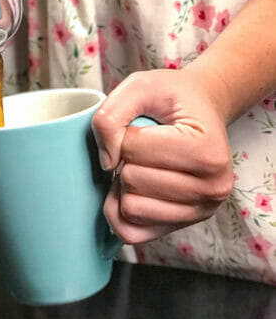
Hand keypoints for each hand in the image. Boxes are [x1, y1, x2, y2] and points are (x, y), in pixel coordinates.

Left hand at [91, 69, 233, 244]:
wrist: (201, 110)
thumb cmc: (173, 98)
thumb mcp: (140, 86)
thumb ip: (111, 114)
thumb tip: (106, 162)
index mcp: (208, 152)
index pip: (133, 149)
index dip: (125, 133)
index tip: (144, 126)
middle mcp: (213, 188)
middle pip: (131, 181)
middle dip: (124, 159)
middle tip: (142, 146)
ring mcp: (200, 212)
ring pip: (130, 208)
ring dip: (123, 185)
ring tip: (142, 165)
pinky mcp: (181, 227)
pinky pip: (131, 232)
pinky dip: (121, 210)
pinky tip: (133, 189)